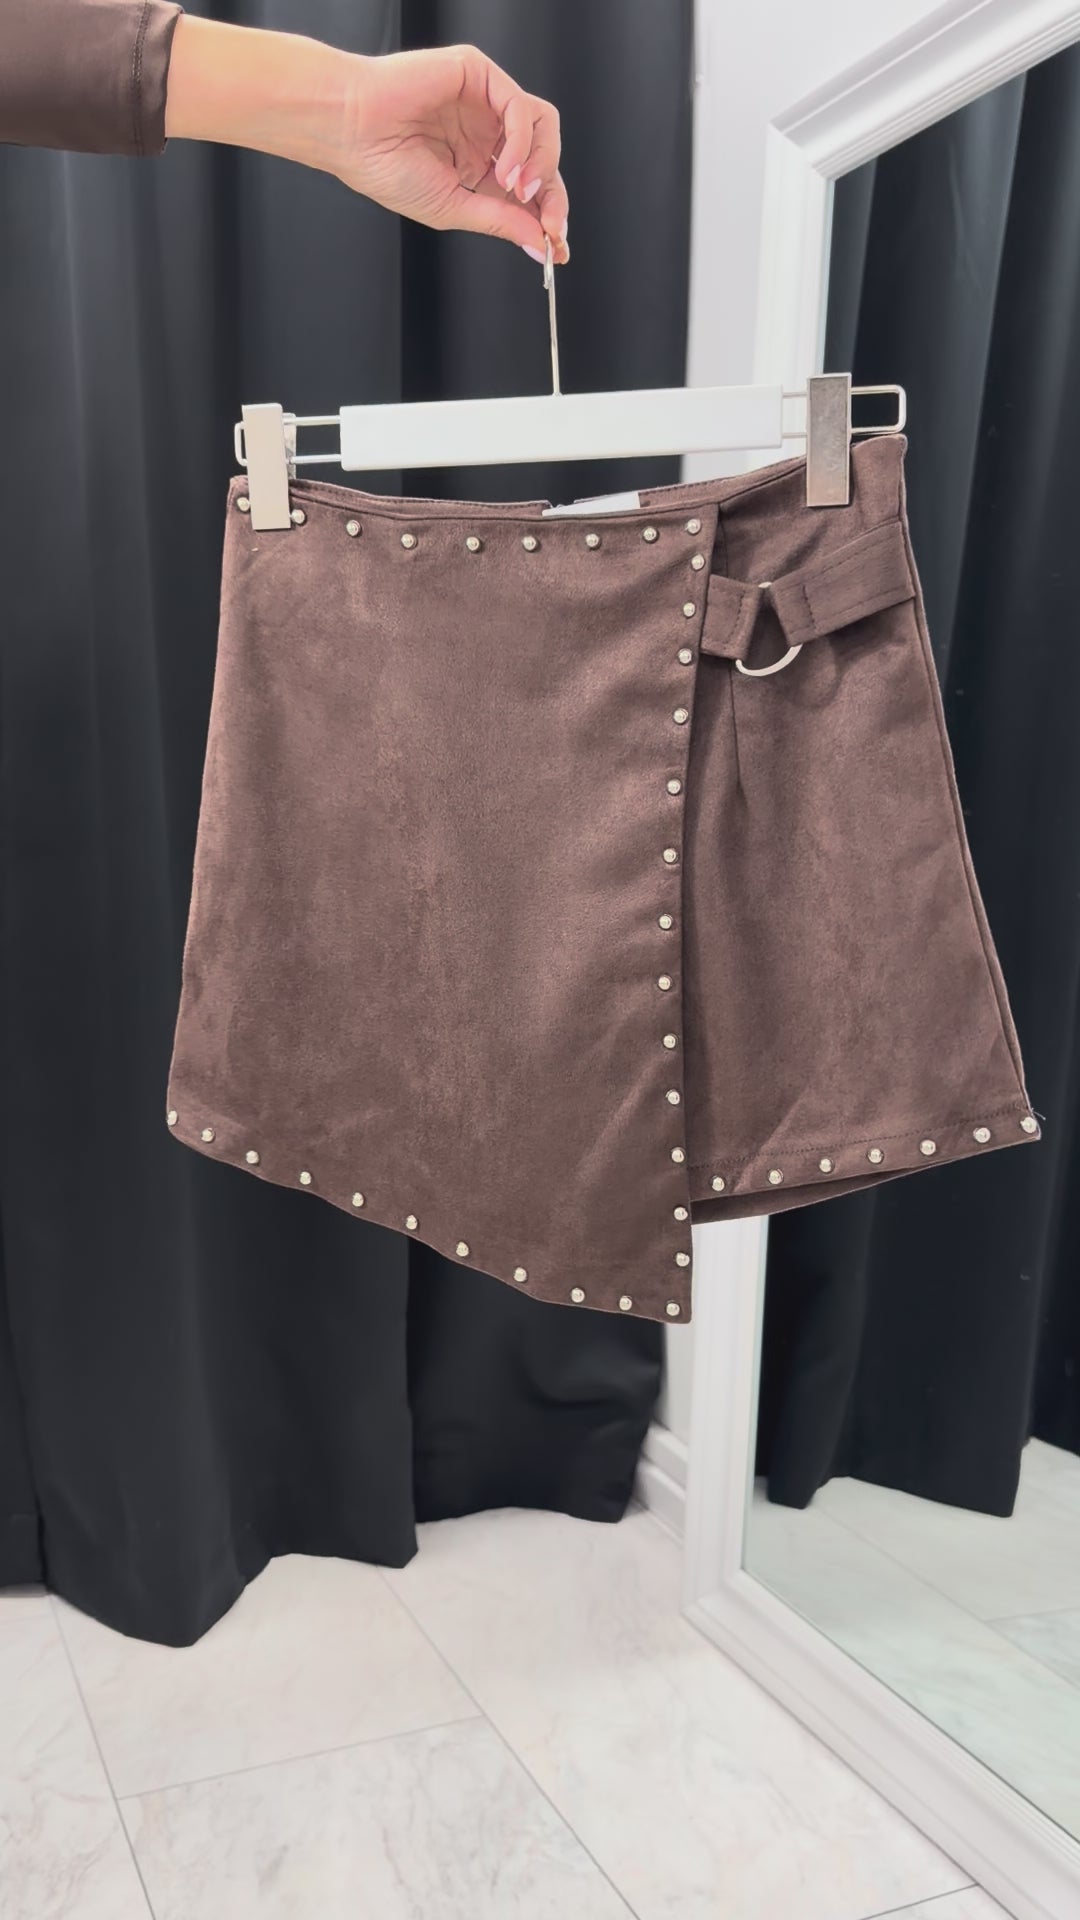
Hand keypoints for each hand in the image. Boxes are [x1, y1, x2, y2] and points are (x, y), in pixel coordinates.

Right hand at [166, 21, 568, 265]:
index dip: (548, 214)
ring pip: (543, 125)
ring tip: (518, 190)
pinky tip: (504, 169)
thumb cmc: (384, 166)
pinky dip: (522, 143)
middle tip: (550, 225)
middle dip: (553, 194)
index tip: (557, 247)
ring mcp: (484, 102)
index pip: (530, 186)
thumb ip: (501, 221)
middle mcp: (486, 132)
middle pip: (546, 155)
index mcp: (478, 164)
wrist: (351, 131)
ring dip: (542, 164)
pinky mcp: (478, 74)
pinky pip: (520, 107)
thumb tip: (540, 244)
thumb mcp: (454, 208)